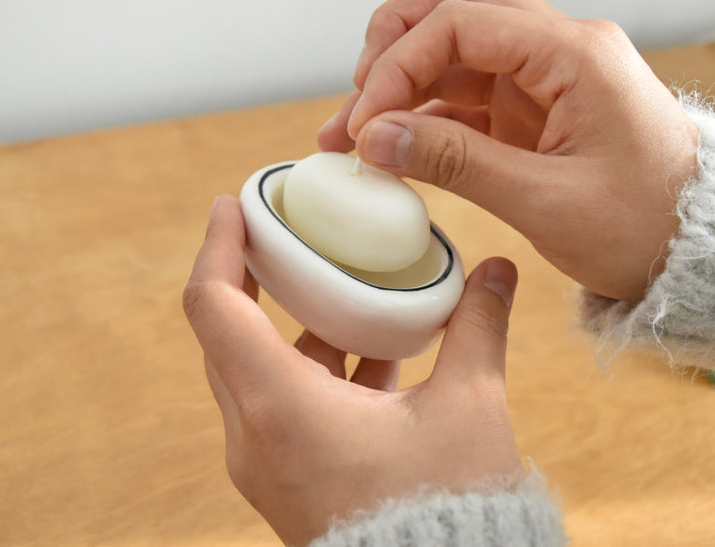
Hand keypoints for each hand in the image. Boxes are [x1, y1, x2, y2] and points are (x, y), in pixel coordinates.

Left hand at [183, 195, 523, 545]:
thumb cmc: (449, 510)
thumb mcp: (469, 407)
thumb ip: (479, 326)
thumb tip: (500, 267)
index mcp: (280, 408)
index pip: (213, 305)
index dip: (219, 244)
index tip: (236, 203)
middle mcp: (253, 437)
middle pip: (228, 333)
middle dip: (256, 277)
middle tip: (290, 233)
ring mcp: (264, 465)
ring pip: (257, 370)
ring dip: (296, 327)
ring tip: (346, 286)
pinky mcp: (285, 482)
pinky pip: (281, 406)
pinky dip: (313, 369)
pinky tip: (374, 349)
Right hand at [319, 0, 698, 301]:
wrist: (700, 250)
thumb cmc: (647, 225)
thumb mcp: (546, 201)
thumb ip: (456, 162)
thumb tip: (374, 137)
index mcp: (574, 54)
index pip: (459, 22)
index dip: (397, 65)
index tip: (363, 121)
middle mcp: (560, 48)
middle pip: (457, 0)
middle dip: (395, 41)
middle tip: (356, 94)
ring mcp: (547, 76)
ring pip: (456, 47)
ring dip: (401, 82)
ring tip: (352, 134)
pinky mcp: (536, 108)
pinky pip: (468, 93)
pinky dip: (425, 114)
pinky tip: (391, 148)